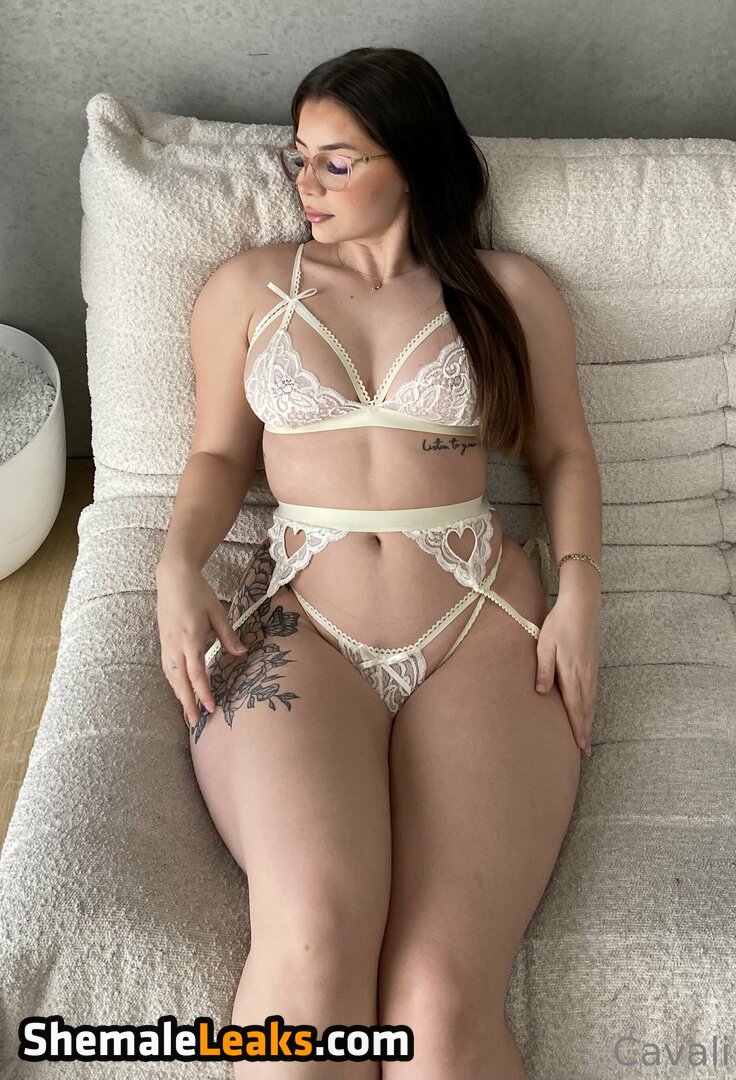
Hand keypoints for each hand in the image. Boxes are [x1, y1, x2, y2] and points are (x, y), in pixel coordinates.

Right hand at [156, 558, 247, 727]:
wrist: (173, 577)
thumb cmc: (198, 592)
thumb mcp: (218, 611)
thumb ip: (228, 635)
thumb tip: (241, 653)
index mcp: (191, 637)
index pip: (197, 672)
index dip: (204, 692)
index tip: (211, 708)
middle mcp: (175, 645)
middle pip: (180, 681)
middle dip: (188, 703)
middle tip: (195, 723)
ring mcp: (166, 644)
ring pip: (171, 677)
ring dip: (179, 696)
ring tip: (188, 712)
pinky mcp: (163, 642)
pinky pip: (167, 668)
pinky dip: (174, 682)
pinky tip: (180, 690)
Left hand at [534, 591, 599, 756]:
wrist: (582, 605)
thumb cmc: (559, 623)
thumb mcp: (545, 644)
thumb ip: (543, 669)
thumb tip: (542, 693)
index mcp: (573, 673)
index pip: (575, 708)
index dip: (577, 729)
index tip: (581, 747)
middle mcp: (585, 675)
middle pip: (586, 709)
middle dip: (585, 731)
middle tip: (586, 751)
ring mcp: (591, 670)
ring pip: (591, 702)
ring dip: (589, 720)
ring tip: (587, 736)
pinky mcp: (592, 663)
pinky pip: (593, 692)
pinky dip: (591, 706)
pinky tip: (588, 710)